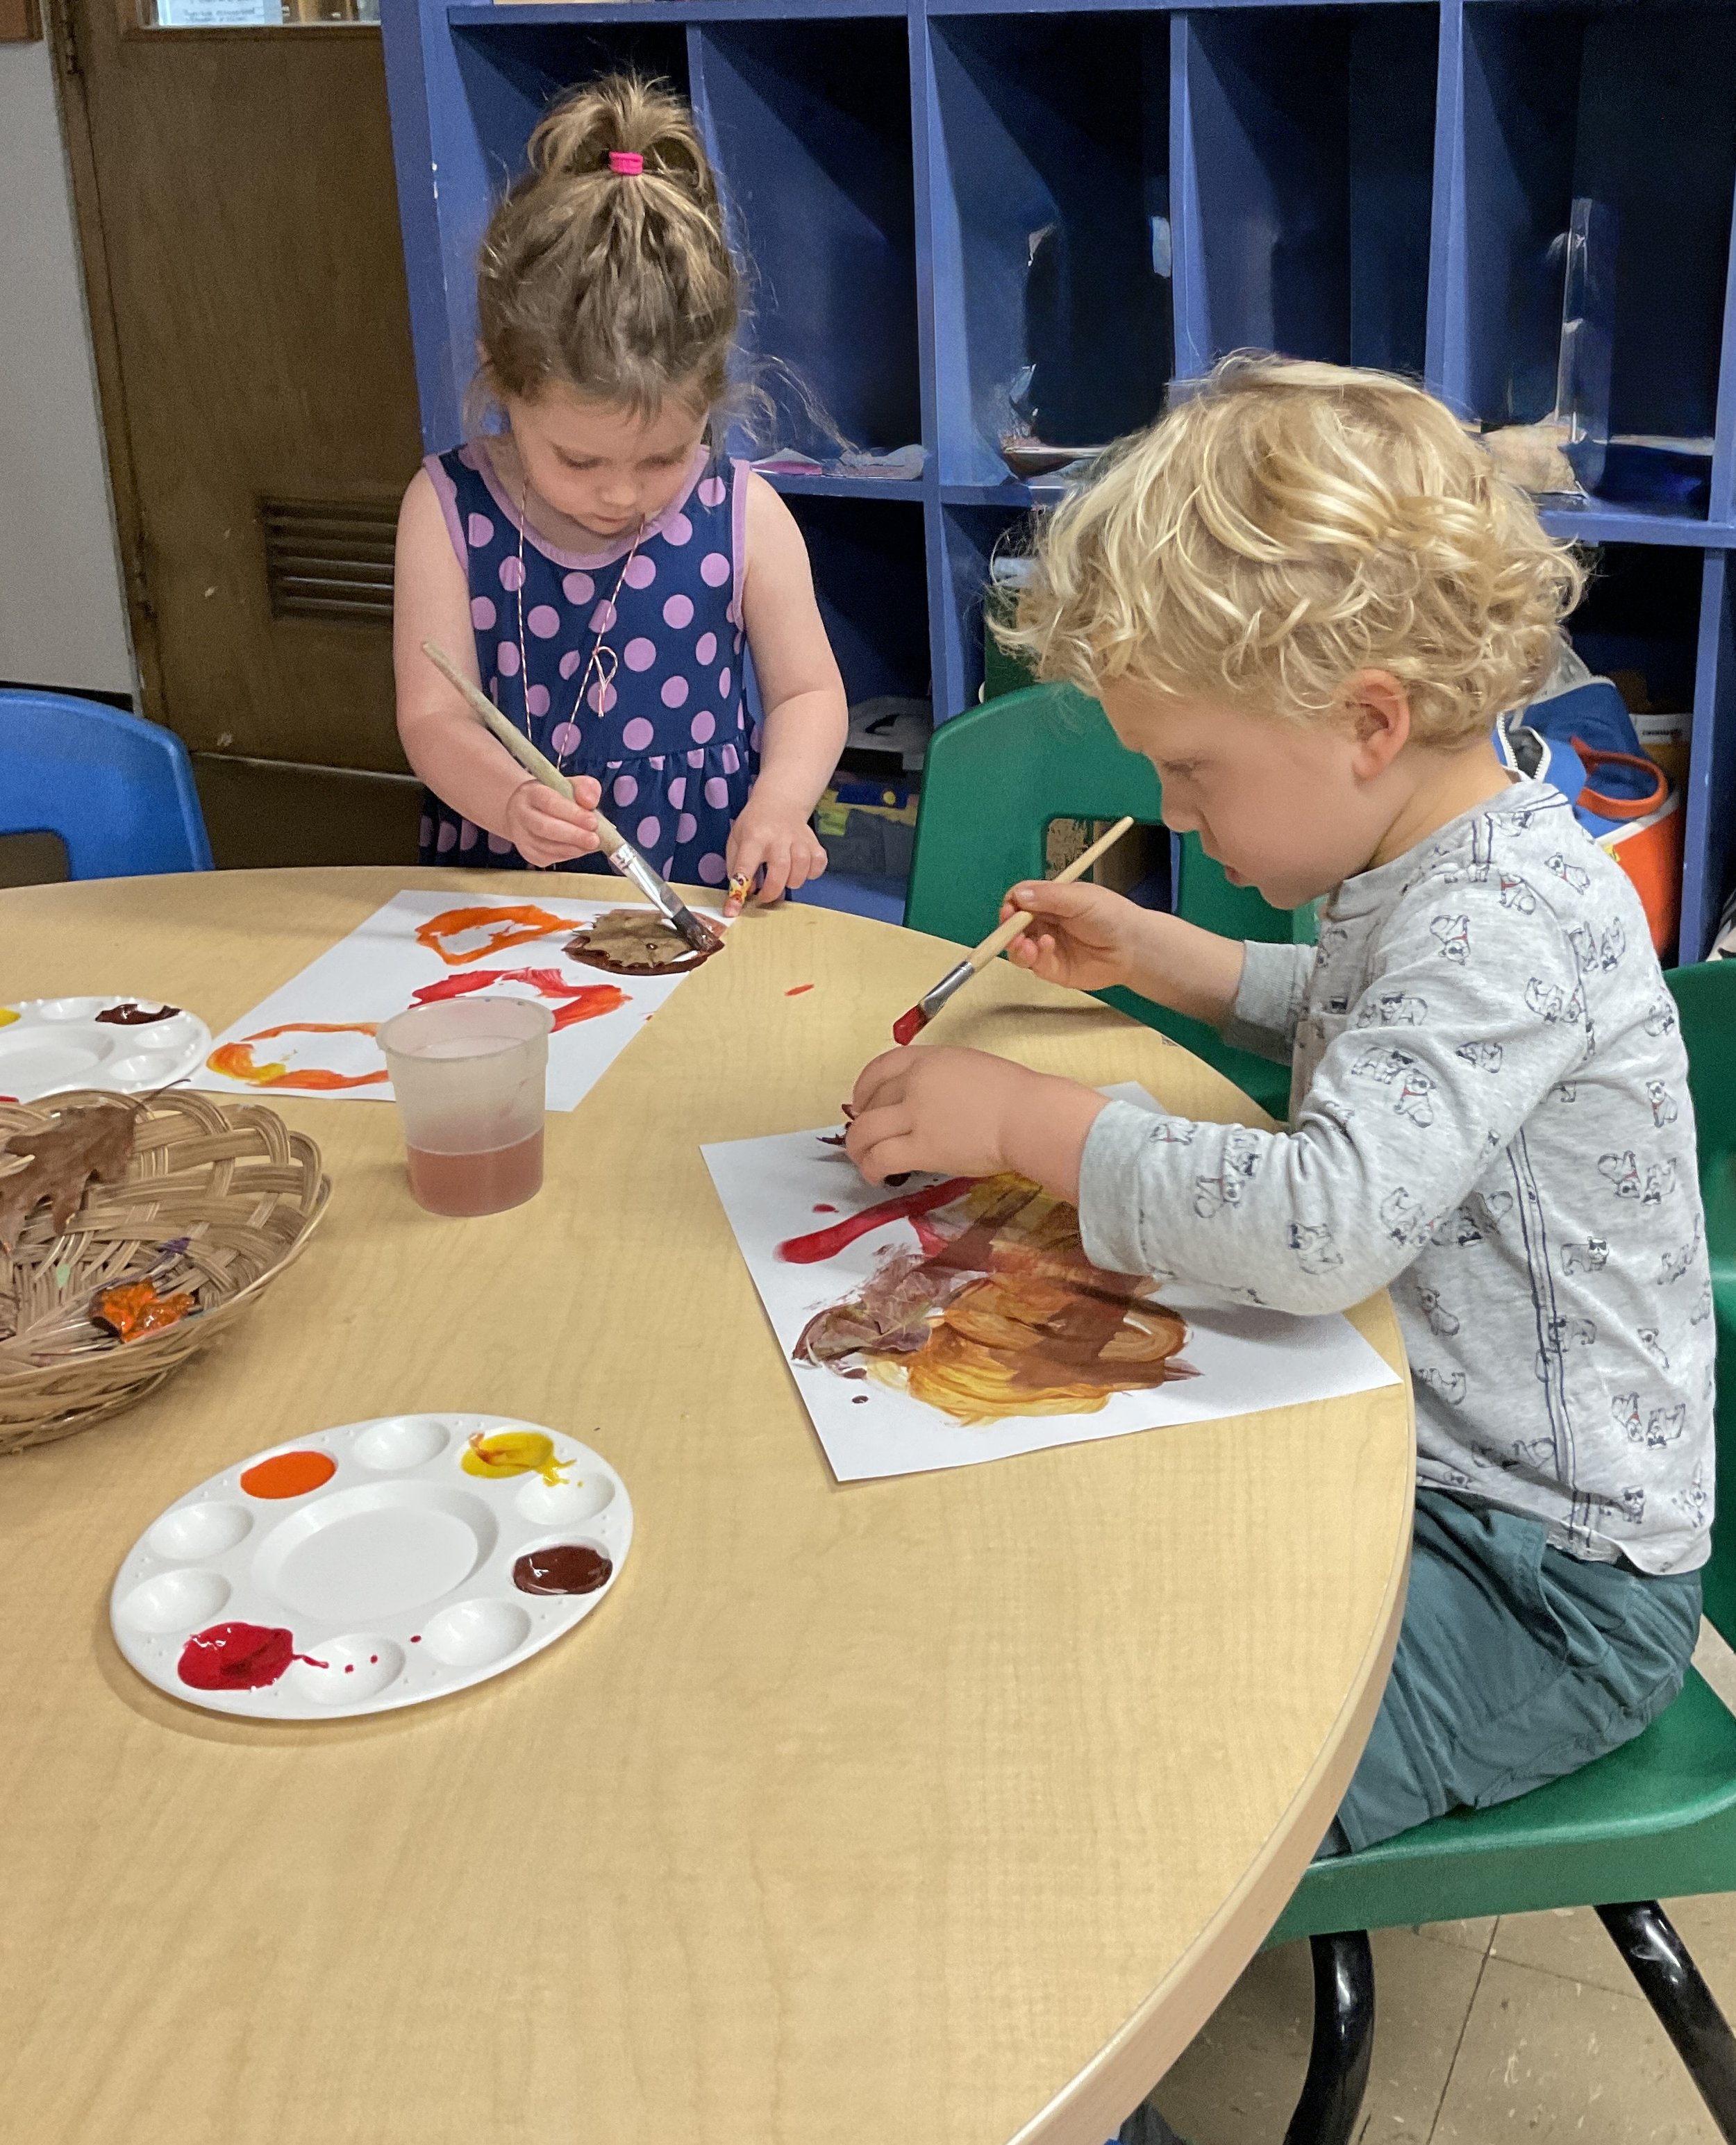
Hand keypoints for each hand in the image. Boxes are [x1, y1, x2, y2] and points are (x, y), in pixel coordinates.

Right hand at [502, 775, 600, 868]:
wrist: (530, 811)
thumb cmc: (555, 797)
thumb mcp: (571, 785)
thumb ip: (584, 787)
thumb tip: (590, 802)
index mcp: (531, 793)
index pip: (550, 802)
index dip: (572, 814)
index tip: (593, 821)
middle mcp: (522, 814)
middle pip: (545, 828)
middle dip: (573, 835)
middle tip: (594, 840)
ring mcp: (522, 836)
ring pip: (547, 847)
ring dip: (574, 848)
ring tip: (592, 844)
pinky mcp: (528, 853)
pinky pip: (550, 857)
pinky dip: (569, 854)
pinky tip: (581, 848)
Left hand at [725, 789, 827, 916]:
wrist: (779, 801)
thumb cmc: (755, 824)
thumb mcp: (735, 840)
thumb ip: (736, 866)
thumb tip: (744, 892)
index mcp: (753, 837)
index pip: (744, 867)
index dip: (738, 892)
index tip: (732, 911)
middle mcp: (777, 838)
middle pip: (780, 870)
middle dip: (771, 891)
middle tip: (765, 896)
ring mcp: (798, 839)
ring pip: (801, 868)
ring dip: (792, 881)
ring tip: (784, 879)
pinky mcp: (814, 842)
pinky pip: (818, 864)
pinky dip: (811, 873)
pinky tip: (801, 871)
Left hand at [846, 1046, 1105, 1197]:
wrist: (1029, 1117)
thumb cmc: (1016, 1096)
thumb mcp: (972, 1069)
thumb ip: (945, 1079)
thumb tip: (934, 1102)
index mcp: (930, 1059)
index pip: (881, 1066)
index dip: (863, 1086)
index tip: (860, 1101)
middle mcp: (915, 1082)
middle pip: (870, 1101)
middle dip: (861, 1122)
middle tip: (864, 1138)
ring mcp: (915, 1114)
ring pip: (865, 1131)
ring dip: (858, 1149)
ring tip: (864, 1162)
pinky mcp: (921, 1148)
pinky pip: (880, 1158)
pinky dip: (871, 1169)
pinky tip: (876, 1177)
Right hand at [999, 879, 1146, 992]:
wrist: (1133, 947)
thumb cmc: (1112, 916)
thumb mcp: (1080, 898)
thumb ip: (1049, 896)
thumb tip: (1018, 896)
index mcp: (1050, 901)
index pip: (1019, 900)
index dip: (1012, 905)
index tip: (1010, 909)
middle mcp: (1045, 923)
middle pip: (1013, 926)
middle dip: (1008, 929)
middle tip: (1011, 930)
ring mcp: (1047, 947)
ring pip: (1018, 948)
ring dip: (1016, 946)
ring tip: (1025, 945)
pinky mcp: (1052, 968)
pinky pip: (1034, 964)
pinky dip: (1035, 957)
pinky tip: (1046, 948)